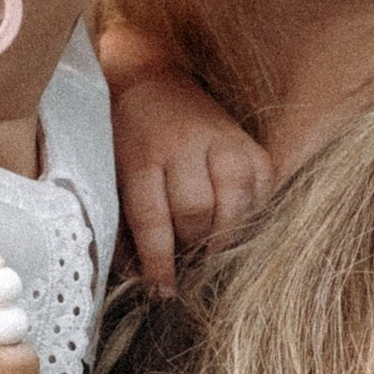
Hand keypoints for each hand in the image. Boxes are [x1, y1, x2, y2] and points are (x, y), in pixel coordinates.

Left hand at [109, 57, 272, 295]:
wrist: (152, 82)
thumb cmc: (127, 141)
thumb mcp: (111, 178)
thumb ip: (122, 229)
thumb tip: (142, 280)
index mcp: (142, 154)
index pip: (153, 218)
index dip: (160, 262)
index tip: (163, 291)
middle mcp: (184, 144)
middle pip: (197, 211)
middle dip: (192, 247)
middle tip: (187, 262)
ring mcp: (222, 139)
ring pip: (235, 202)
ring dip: (225, 236)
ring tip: (212, 248)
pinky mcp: (249, 142)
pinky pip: (262, 189)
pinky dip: (253, 214)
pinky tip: (236, 223)